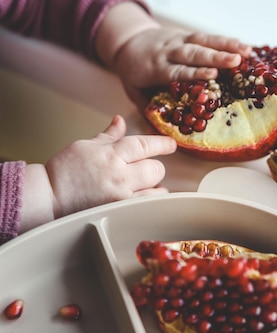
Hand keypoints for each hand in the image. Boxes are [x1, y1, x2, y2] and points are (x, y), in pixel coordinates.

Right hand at [20, 115, 175, 231]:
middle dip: (155, 166)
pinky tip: (144, 198)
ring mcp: (121, 196)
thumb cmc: (64, 171)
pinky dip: (149, 201)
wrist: (49, 196)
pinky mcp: (120, 211)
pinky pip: (146, 206)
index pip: (144, 145)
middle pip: (155, 169)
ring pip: (156, 190)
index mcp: (111, 154)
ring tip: (146, 185)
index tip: (171, 144)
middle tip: (147, 168)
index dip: (161, 144)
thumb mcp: (85, 145)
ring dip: (155, 186)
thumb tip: (120, 121)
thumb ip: (108, 135)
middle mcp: (119, 175)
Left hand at [95, 2, 251, 104]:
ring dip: (226, 45)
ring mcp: (178, 40)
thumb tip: (160, 134)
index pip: (177, 70)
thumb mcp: (133, 92)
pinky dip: (225, 40)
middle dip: (216, 56)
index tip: (213, 74)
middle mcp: (168, 51)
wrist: (127, 41)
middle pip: (193, 52)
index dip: (195, 72)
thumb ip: (148, 109)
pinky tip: (243, 46)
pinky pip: (207, 37)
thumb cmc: (133, 73)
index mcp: (155, 67)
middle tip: (236, 60)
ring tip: (246, 51)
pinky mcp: (186, 34)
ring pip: (202, 40)